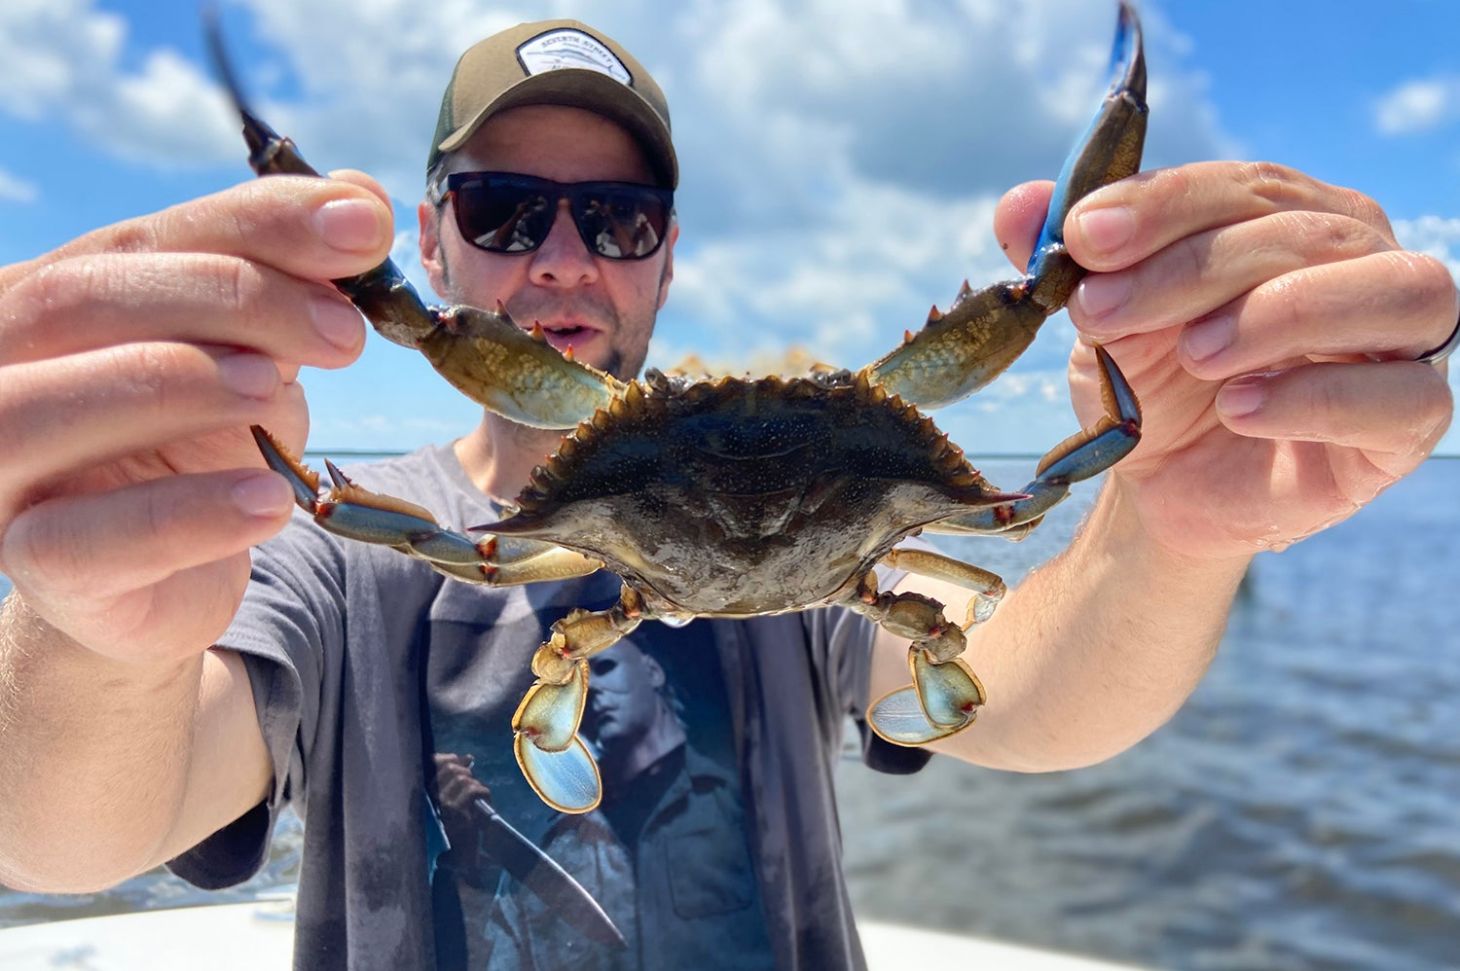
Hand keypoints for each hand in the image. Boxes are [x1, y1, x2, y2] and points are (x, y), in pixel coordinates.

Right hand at [0, 172, 392, 661]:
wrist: (165, 582)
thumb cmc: (198, 447)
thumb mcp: (253, 353)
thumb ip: (293, 278)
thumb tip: (363, 199)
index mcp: (50, 299)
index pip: (142, 237)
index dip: (255, 221)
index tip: (363, 227)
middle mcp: (3, 367)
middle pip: (81, 298)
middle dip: (228, 296)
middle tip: (343, 332)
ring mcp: (3, 470)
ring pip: (45, 409)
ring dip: (179, 385)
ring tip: (278, 390)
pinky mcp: (38, 568)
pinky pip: (83, 541)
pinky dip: (185, 515)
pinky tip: (270, 502)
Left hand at [997, 161, 1455, 559]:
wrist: (1161, 485)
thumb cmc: (1148, 382)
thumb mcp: (1102, 317)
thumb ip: (1070, 258)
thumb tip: (1018, 205)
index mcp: (1295, 217)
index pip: (1247, 184)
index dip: (1163, 204)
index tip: (1084, 236)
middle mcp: (1364, 262)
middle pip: (1308, 233)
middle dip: (1193, 265)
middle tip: (1102, 310)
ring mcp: (1403, 341)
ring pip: (1398, 290)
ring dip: (1284, 312)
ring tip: (1194, 354)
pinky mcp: (1408, 422)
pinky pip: (1404, 396)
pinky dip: (1317, 396)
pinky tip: (1239, 408)